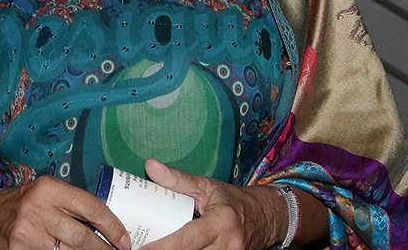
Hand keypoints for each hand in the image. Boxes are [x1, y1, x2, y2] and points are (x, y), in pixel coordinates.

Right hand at [0, 175, 132, 249]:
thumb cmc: (24, 203)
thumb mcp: (48, 192)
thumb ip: (73, 202)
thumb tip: (109, 221)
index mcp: (49, 188)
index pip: (90, 206)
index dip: (112, 225)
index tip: (124, 240)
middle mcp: (37, 209)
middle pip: (81, 236)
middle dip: (102, 249)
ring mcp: (26, 233)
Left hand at [141, 159, 284, 249]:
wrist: (266, 218)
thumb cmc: (233, 201)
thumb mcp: (207, 186)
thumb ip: (178, 179)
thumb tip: (150, 166)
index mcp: (221, 222)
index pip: (186, 240)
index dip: (162, 247)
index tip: (141, 248)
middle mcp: (228, 244)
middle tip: (141, 248)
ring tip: (156, 248)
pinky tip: (174, 249)